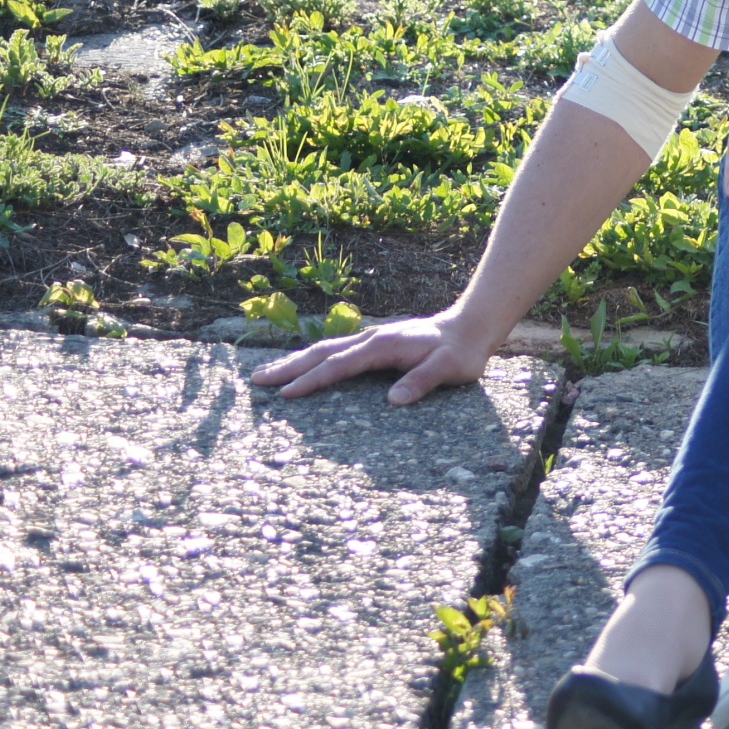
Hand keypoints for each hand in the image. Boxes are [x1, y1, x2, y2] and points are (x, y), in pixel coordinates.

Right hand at [247, 311, 493, 405]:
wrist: (470, 328)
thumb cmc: (461, 353)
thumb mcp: (449, 368)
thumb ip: (423, 381)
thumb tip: (394, 400)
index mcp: (383, 345)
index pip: (340, 365)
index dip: (313, 379)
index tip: (288, 394)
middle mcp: (371, 338)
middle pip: (322, 352)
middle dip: (289, 367)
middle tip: (257, 381)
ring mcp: (370, 339)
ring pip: (325, 349)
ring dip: (295, 361)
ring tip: (266, 374)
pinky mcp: (373, 344)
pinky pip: (335, 351)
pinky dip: (313, 359)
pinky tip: (301, 368)